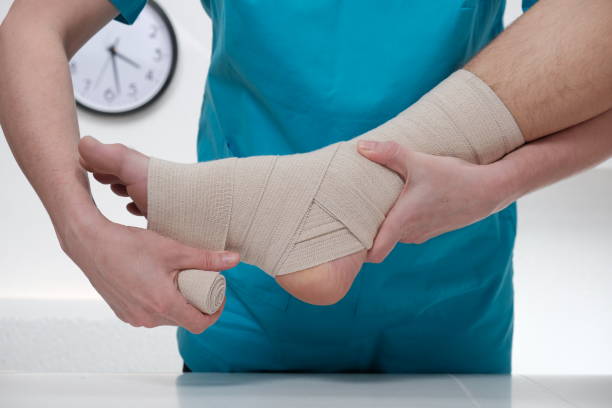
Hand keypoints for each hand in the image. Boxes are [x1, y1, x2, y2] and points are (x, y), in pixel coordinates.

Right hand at [61, 215, 239, 332]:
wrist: (91, 243)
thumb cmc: (130, 245)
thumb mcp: (174, 250)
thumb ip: (206, 258)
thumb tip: (234, 260)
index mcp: (163, 305)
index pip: (199, 324)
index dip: (214, 313)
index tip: (218, 296)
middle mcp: (147, 318)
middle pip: (184, 320)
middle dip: (196, 304)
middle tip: (201, 281)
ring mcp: (133, 317)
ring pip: (167, 317)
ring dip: (178, 303)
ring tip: (180, 280)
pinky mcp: (123, 312)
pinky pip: (150, 313)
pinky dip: (160, 302)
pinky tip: (160, 282)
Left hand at [358, 140, 510, 262]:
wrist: (489, 190)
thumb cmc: (453, 178)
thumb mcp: (419, 161)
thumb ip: (389, 153)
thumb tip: (360, 147)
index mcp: (403, 221)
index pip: (374, 252)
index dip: (358, 250)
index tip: (345, 240)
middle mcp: (411, 233)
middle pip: (380, 240)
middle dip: (366, 230)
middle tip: (349, 216)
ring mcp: (422, 233)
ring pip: (394, 234)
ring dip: (384, 223)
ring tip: (372, 205)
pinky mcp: (431, 229)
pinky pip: (407, 229)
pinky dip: (399, 220)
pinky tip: (398, 202)